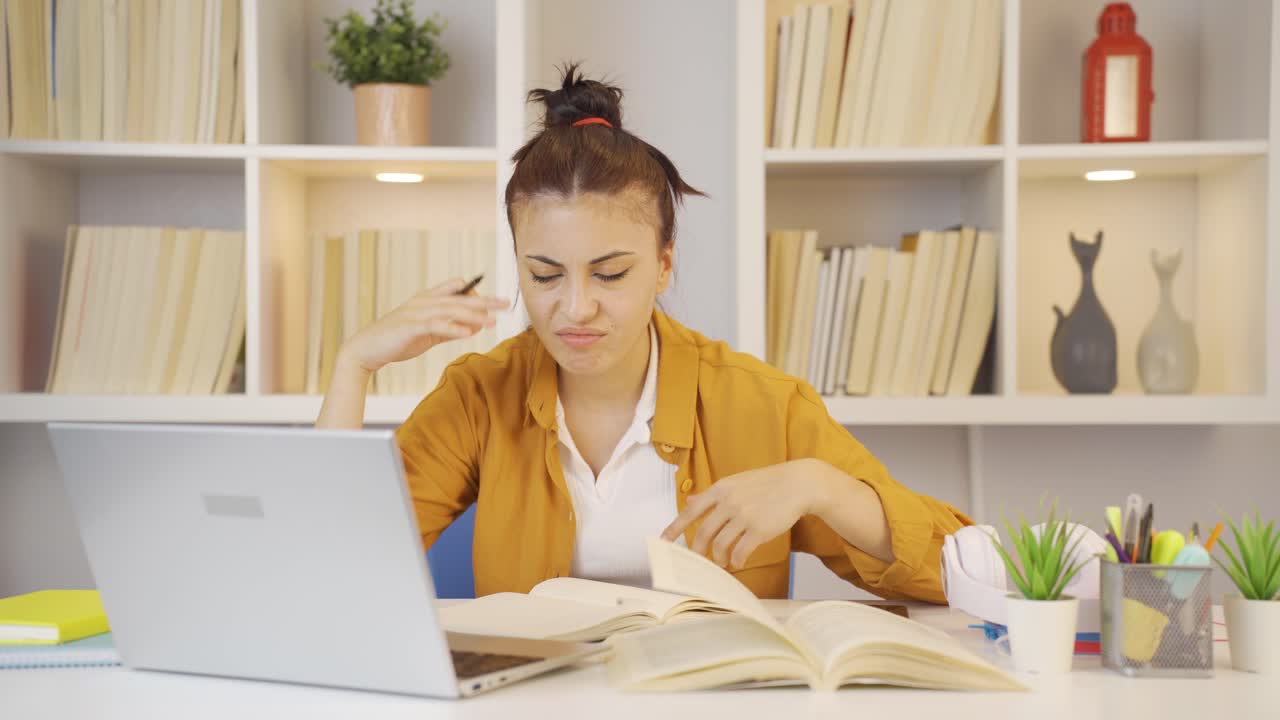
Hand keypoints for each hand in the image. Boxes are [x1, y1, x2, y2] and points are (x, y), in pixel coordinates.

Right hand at [340, 277, 508, 373]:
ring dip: (474, 315)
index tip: (493, 303)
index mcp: (427, 299)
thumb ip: (448, 328)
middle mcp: (423, 301)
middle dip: (485, 301)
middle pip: (460, 297)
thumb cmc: (397, 340)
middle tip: (506, 304)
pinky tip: (469, 332)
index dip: (475, 293)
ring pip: (451, 310)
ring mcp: (416, 313)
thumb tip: (472, 328)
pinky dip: (454, 328)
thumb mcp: (427, 333)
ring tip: (492, 321)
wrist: (366, 349)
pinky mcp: (410, 327)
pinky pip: (436, 325)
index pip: (456, 287)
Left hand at [660, 459, 826, 569]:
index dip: (674, 528)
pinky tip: (738, 562)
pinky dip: (737, 560)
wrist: (798, 484)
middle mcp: (729, 502)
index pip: (690, 511)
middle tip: (698, 559)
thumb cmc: (767, 483)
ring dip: (719, 558)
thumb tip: (689, 500)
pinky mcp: (760, 529)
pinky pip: (741, 551)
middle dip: (697, 550)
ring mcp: (744, 515)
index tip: (663, 541)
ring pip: (720, 545)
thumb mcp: (736, 482)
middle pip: (703, 533)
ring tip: (723, 562)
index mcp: (720, 489)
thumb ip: (712, 494)